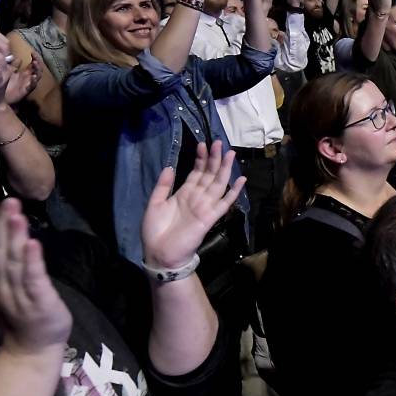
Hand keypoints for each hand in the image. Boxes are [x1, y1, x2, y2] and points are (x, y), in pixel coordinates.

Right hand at [0, 199, 72, 355]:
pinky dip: (32, 262)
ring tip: (18, 217)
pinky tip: (33, 244)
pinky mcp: (38, 301)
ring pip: (15, 263)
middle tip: (11, 202)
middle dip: (6, 227)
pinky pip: (33, 280)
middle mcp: (2, 286)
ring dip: (16, 239)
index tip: (6, 203)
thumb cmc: (19, 313)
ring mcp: (19, 294)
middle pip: (2, 253)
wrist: (31, 348)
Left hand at [5, 52, 41, 105]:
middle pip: (38, 69)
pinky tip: (33, 76)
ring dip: (37, 69)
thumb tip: (18, 57)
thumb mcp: (7, 72)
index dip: (35, 57)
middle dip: (38, 62)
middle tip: (35, 57)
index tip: (32, 52)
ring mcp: (28, 84)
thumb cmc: (3, 85)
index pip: (33, 64)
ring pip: (37, 76)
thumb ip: (13, 65)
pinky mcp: (25, 91)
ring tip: (35, 64)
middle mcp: (28, 78)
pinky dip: (33, 81)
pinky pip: (32, 86)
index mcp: (25, 73)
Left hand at [142, 140, 246, 269]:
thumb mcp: (154, 203)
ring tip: (230, 153)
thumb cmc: (155, 230)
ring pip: (218, 184)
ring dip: (224, 169)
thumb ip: (163, 185)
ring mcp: (205, 207)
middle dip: (214, 159)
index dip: (200, 159)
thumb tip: (170, 166)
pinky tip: (241, 180)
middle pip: (209, 175)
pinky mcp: (210, 217)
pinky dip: (233, 192)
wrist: (159, 253)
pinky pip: (224, 203)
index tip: (202, 144)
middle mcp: (197, 197)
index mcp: (184, 193)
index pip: (196, 172)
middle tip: (218, 142)